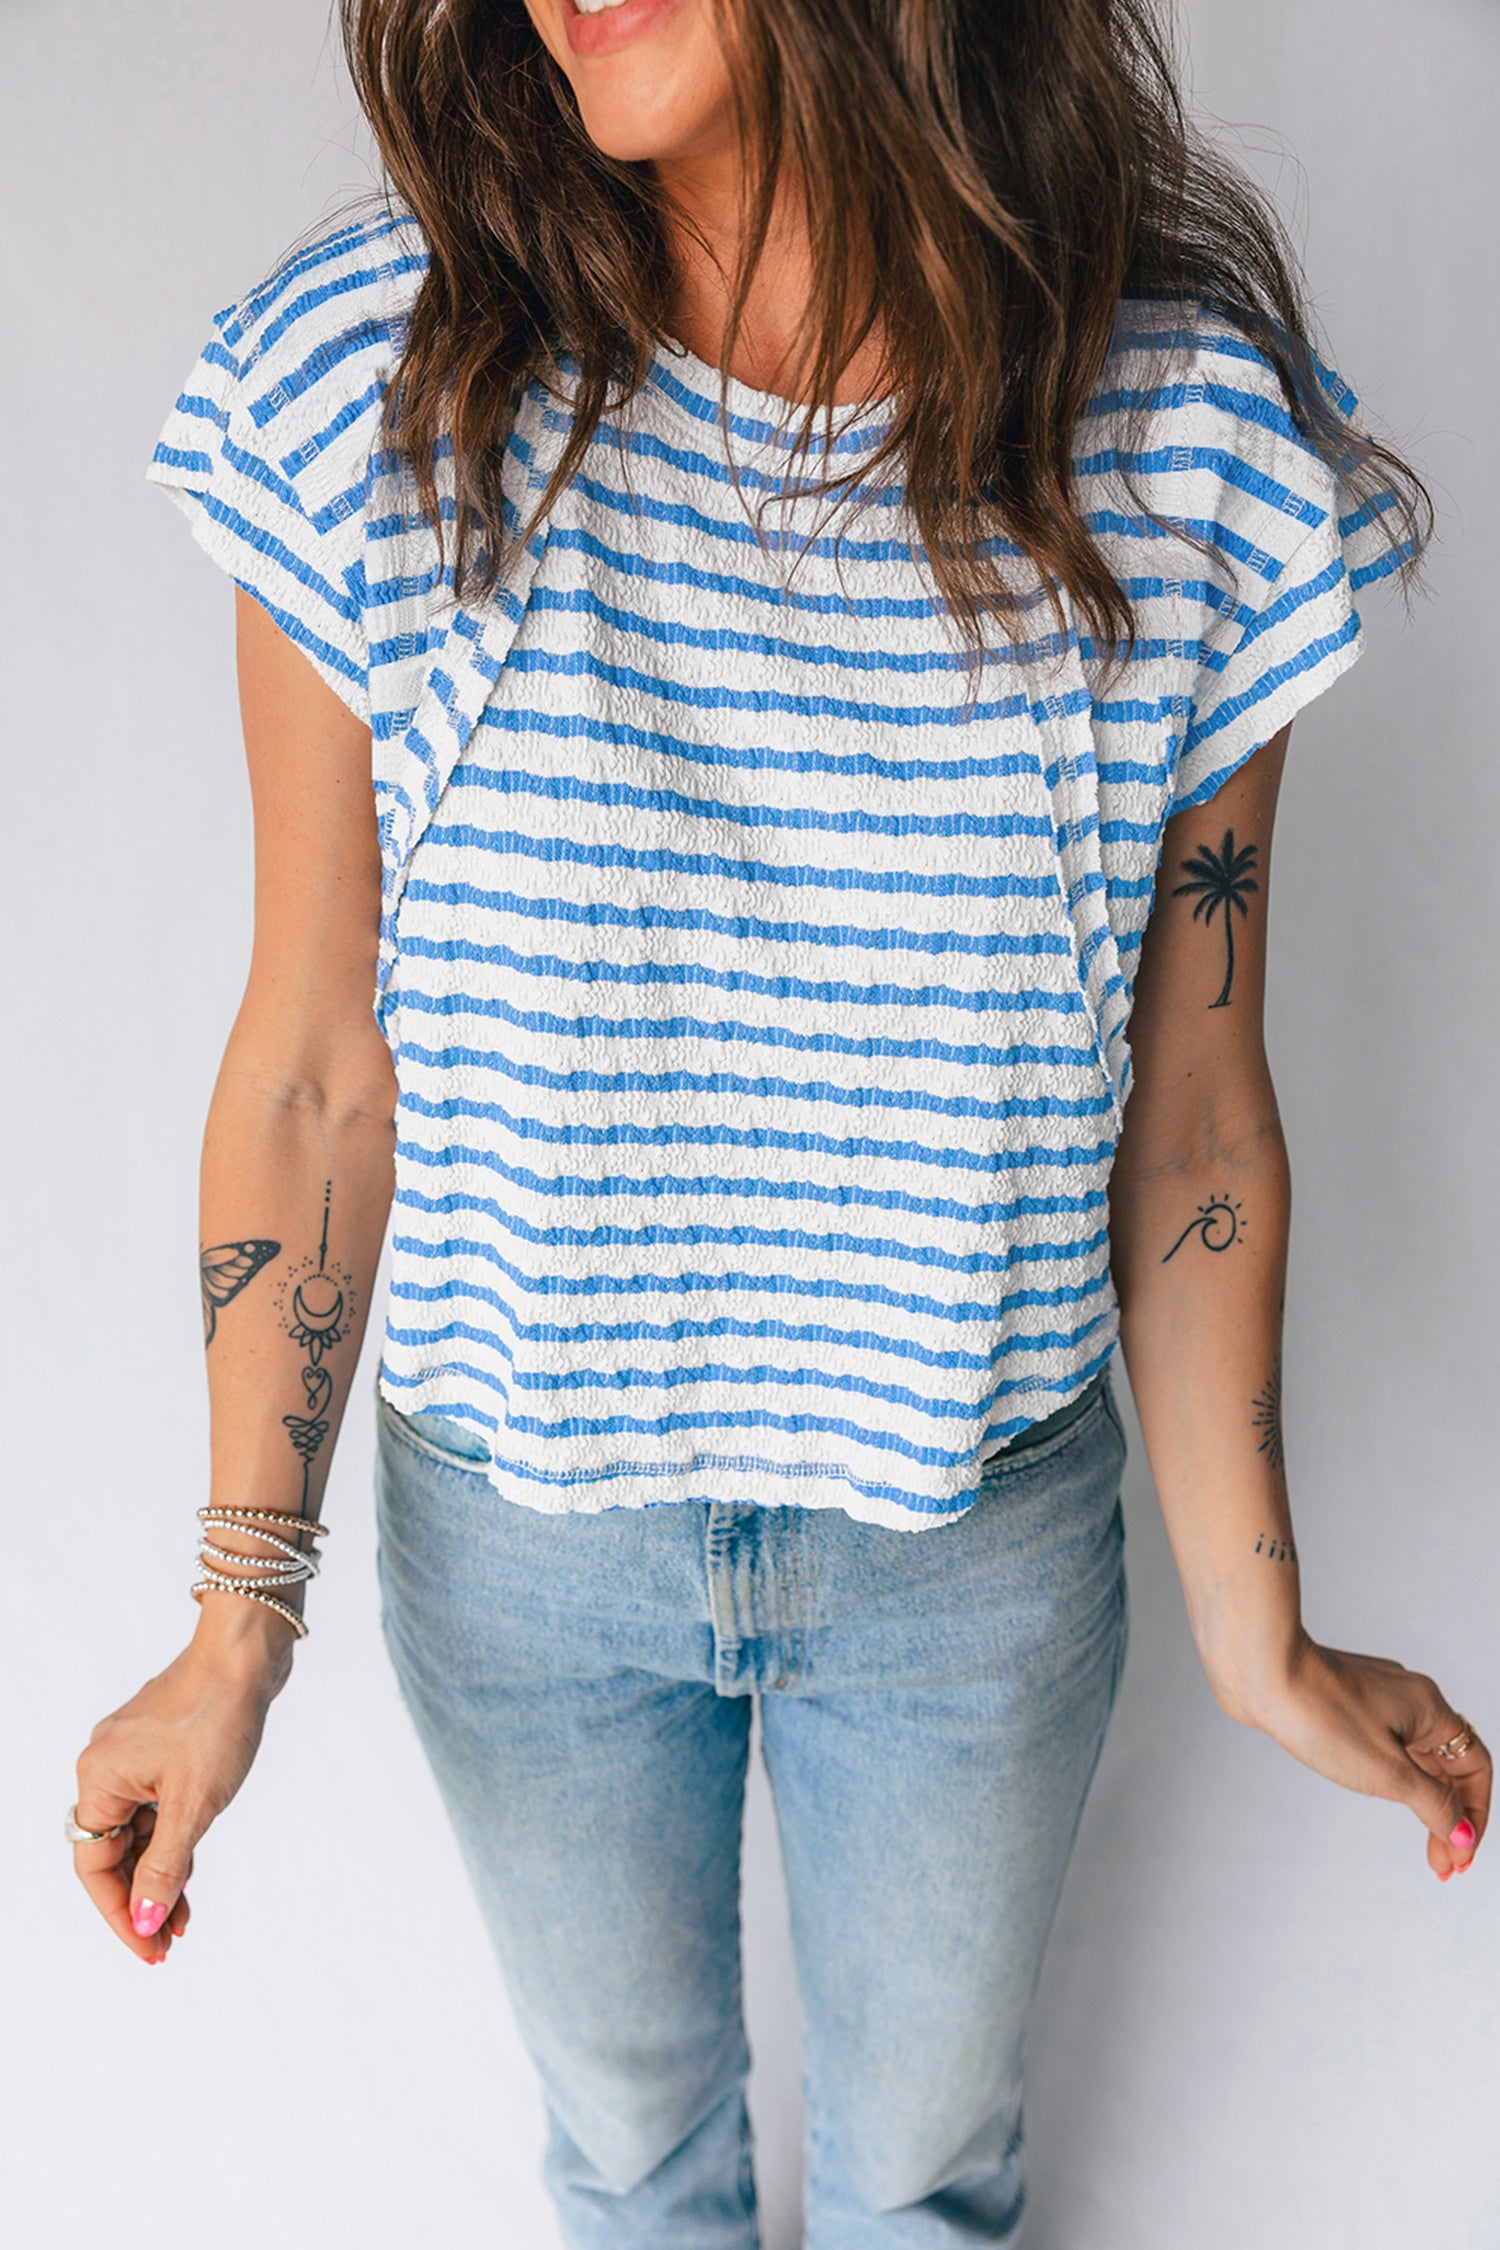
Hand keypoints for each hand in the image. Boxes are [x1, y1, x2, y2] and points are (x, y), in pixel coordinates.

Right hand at [72, 1623, 288, 1963]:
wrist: (247, 1652)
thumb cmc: (218, 1717)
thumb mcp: (193, 1804)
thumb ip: (166, 1866)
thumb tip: (146, 1921)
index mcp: (99, 1779)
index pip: (96, 1867)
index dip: (121, 1915)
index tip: (151, 1951)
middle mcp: (106, 1766)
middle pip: (112, 1853)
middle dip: (140, 1899)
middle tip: (170, 1942)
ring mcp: (134, 1756)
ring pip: (138, 1832)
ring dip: (158, 1873)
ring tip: (184, 1917)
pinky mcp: (163, 1748)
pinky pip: (157, 1807)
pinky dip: (171, 1839)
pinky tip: (189, 1869)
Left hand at [1235, 1635, 1489, 1881]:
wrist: (1258, 1669)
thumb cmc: (1320, 1713)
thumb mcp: (1387, 1772)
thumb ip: (1431, 1804)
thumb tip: (1461, 1835)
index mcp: (1429, 1709)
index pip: (1475, 1767)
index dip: (1475, 1816)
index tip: (1461, 1857)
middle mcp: (1409, 1698)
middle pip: (1448, 1766)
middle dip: (1450, 1818)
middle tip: (1444, 1866)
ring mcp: (1375, 1697)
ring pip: (1415, 1756)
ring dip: (1423, 1802)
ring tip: (1422, 1846)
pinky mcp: (1343, 1702)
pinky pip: (1385, 1745)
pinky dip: (1395, 1778)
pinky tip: (1383, 1797)